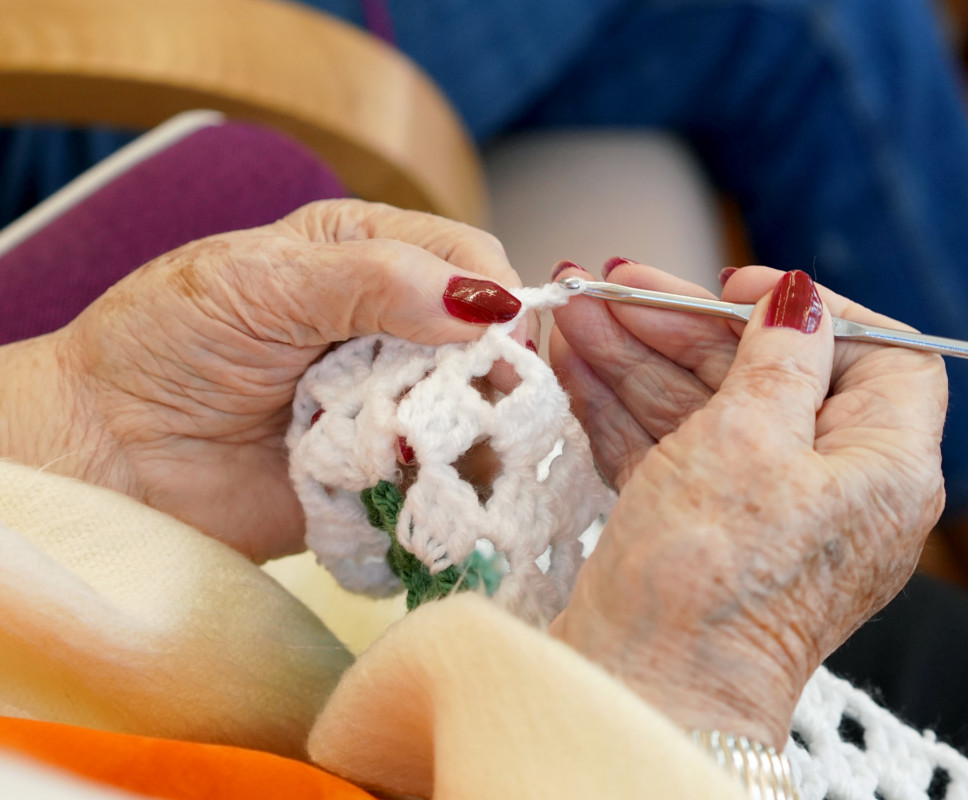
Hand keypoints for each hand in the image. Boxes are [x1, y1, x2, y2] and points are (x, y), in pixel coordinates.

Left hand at [3, 200, 529, 561]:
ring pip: (481, 413)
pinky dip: (449, 486)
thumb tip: (486, 302)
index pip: (471, 259)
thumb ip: (376, 280)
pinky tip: (431, 487)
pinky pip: (446, 480)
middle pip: (491, 342)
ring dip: (470, 432)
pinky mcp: (385, 474)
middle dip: (493, 372)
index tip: (499, 338)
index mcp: (370, 254)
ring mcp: (395, 405)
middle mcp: (395, 328)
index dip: (497, 294)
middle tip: (467, 403)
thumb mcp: (265, 284)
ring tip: (438, 450)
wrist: (106, 452)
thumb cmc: (166, 345)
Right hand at [549, 263, 946, 746]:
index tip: (739, 288)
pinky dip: (625, 410)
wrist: (645, 696)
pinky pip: (674, 452)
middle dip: (684, 328)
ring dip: (638, 358)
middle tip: (614, 287)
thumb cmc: (713, 580)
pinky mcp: (704, 535)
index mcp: (885, 467)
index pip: (884, 357)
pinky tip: (574, 366)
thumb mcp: (751, 441)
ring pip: (709, 410)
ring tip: (572, 313)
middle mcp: (836, 491)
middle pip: (772, 375)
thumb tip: (799, 299)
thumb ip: (779, 358)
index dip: (818, 311)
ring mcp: (765, 515)